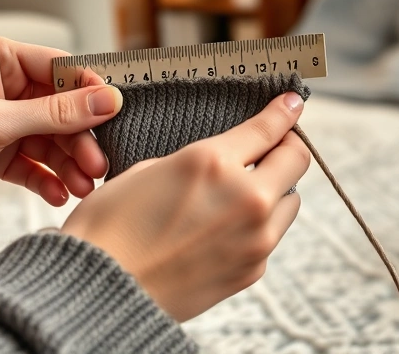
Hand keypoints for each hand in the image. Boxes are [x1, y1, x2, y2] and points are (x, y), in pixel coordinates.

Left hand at [0, 34, 121, 204]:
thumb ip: (57, 113)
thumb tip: (109, 99)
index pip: (59, 67)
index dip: (89, 91)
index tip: (114, 113)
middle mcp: (2, 83)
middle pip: (60, 108)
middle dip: (80, 139)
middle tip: (98, 165)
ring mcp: (2, 117)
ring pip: (51, 137)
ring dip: (69, 163)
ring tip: (83, 187)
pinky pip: (33, 160)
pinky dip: (48, 176)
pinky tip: (59, 194)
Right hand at [61, 92, 309, 321]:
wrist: (101, 292)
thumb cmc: (109, 229)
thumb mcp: (147, 170)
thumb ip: (197, 162)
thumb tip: (223, 162)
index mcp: (214, 163)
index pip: (271, 128)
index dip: (285, 111)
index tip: (291, 104)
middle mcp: (245, 199)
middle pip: (297, 161)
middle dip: (287, 148)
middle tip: (273, 146)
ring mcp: (255, 239)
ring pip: (289, 202)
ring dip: (275, 190)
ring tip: (243, 194)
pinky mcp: (252, 271)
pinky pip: (269, 237)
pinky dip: (257, 227)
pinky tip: (223, 230)